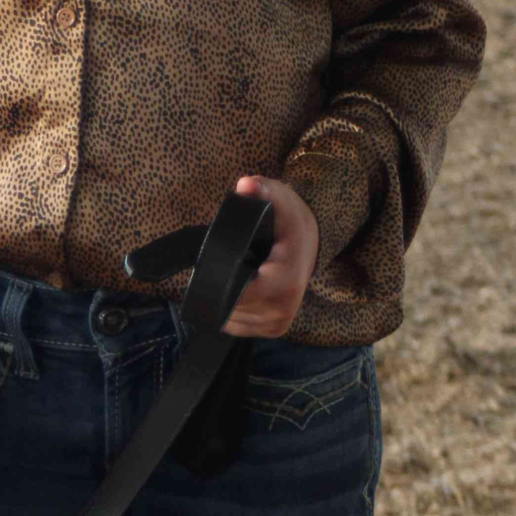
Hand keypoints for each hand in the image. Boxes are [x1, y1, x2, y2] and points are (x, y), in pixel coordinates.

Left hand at [224, 176, 319, 337]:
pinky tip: (237, 292)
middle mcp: (285, 306)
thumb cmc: (289, 222)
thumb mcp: (279, 199)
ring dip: (222, 302)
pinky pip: (238, 327)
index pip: (239, 296)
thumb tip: (245, 185)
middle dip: (216, 290)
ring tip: (232, 278)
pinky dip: (230, 312)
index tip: (207, 270)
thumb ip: (262, 190)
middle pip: (230, 309)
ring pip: (231, 320)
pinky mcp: (275, 330)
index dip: (217, 286)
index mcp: (286, 279)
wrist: (309, 244)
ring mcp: (280, 322)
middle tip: (219, 268)